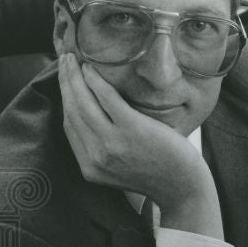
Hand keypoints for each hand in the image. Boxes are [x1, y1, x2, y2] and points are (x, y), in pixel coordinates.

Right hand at [58, 53, 223, 238]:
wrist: (183, 187)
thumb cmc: (158, 173)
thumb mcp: (119, 169)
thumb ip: (102, 150)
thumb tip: (93, 117)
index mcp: (90, 167)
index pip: (69, 126)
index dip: (64, 99)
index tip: (64, 81)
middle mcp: (96, 157)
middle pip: (72, 111)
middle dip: (65, 82)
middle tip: (64, 60)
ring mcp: (113, 144)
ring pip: (83, 103)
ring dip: (74, 76)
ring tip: (72, 59)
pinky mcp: (132, 130)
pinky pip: (106, 99)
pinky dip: (95, 81)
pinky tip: (90, 68)